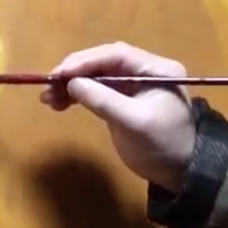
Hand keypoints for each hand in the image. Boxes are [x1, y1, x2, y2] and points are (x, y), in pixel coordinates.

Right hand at [40, 42, 195, 191]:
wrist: (180, 173)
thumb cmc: (162, 144)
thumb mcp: (133, 122)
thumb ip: (103, 100)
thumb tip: (71, 83)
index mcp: (156, 69)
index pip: (116, 54)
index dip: (86, 60)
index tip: (60, 73)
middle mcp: (144, 71)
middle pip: (103, 63)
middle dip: (74, 72)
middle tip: (48, 85)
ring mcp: (133, 86)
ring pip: (96, 77)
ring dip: (71, 85)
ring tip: (47, 98)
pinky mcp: (122, 101)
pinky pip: (96, 91)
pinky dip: (77, 96)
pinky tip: (58, 103)